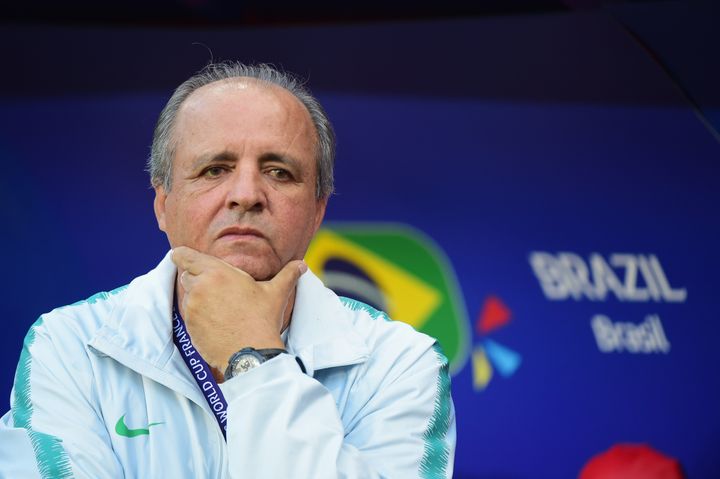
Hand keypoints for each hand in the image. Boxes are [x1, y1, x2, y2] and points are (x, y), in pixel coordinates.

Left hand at [171, 246, 306, 372]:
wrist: (251, 353)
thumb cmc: (263, 319)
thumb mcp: (276, 293)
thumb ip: (288, 274)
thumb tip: (302, 265)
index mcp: (217, 272)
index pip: (185, 256)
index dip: (182, 256)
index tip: (184, 258)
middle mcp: (200, 287)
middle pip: (186, 275)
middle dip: (196, 279)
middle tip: (214, 288)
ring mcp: (192, 308)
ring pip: (187, 296)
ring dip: (198, 298)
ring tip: (219, 308)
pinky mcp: (190, 326)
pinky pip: (189, 315)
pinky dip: (198, 316)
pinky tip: (216, 322)